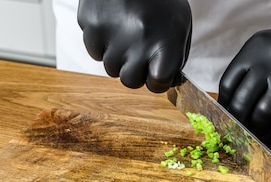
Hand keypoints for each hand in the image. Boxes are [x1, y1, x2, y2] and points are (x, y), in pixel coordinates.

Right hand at [77, 0, 191, 92]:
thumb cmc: (158, 0)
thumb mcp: (179, 24)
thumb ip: (174, 57)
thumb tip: (162, 82)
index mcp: (166, 42)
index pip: (158, 84)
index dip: (157, 80)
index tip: (157, 71)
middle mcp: (139, 42)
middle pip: (130, 81)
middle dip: (133, 70)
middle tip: (139, 48)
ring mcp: (112, 36)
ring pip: (110, 68)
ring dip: (117, 55)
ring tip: (126, 30)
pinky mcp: (91, 27)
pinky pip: (95, 51)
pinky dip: (102, 42)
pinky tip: (112, 22)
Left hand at [218, 18, 270, 146]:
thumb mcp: (270, 51)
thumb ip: (250, 74)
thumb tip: (228, 111)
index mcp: (257, 46)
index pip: (229, 84)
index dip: (224, 108)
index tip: (223, 121)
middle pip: (244, 101)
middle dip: (237, 124)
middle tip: (235, 136)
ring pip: (263, 114)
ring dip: (255, 132)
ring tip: (251, 141)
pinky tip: (267, 141)